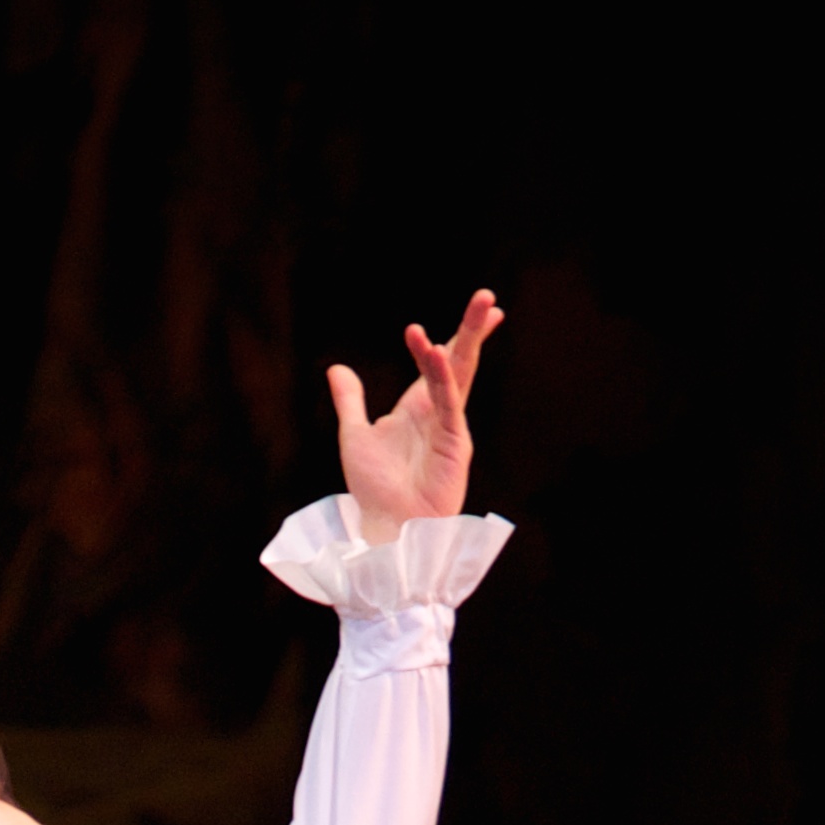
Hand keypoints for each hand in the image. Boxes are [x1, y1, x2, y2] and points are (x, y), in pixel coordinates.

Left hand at [328, 290, 502, 543]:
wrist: (386, 528)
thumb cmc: (374, 490)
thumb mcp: (354, 436)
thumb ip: (350, 401)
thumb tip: (337, 368)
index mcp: (418, 407)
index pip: (437, 363)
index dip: (448, 337)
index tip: (473, 312)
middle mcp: (437, 411)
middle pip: (457, 360)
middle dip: (471, 328)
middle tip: (487, 296)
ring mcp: (449, 425)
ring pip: (460, 373)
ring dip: (469, 338)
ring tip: (483, 305)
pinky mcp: (453, 443)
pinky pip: (449, 403)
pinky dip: (443, 377)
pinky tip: (438, 352)